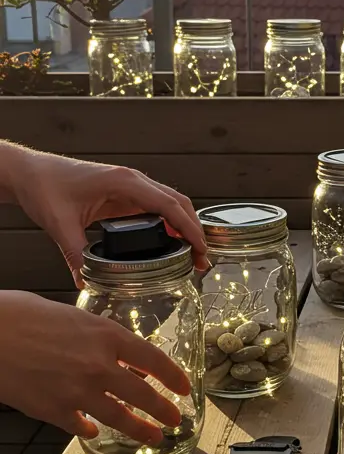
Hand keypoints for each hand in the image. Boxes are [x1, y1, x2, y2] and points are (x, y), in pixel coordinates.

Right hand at [0, 291, 190, 442]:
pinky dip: (88, 429)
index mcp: (106, 335)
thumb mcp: (72, 316)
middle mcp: (99, 367)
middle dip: (163, 410)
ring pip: (119, 418)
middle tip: (175, 420)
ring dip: (139, 429)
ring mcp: (78, 393)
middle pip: (143, 394)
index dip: (173, 376)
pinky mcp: (55, 412)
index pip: (153, 359)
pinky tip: (91, 430)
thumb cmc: (22, 315)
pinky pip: (80, 426)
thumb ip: (96, 337)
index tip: (183, 387)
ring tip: (151, 436)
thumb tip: (113, 353)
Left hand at [1, 145, 207, 285]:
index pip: (168, 205)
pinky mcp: (122, 194)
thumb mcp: (60, 223)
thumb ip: (75, 253)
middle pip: (177, 202)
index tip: (202, 249)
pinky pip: (153, 208)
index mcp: (123, 182)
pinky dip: (167, 224)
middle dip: (194, 230)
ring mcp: (129, 186)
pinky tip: (168, 244)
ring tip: (190, 255)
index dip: (189, 228)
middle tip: (201, 259)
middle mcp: (132, 180)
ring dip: (183, 226)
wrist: (31, 172)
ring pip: (168, 204)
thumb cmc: (45, 185)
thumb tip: (85, 281)